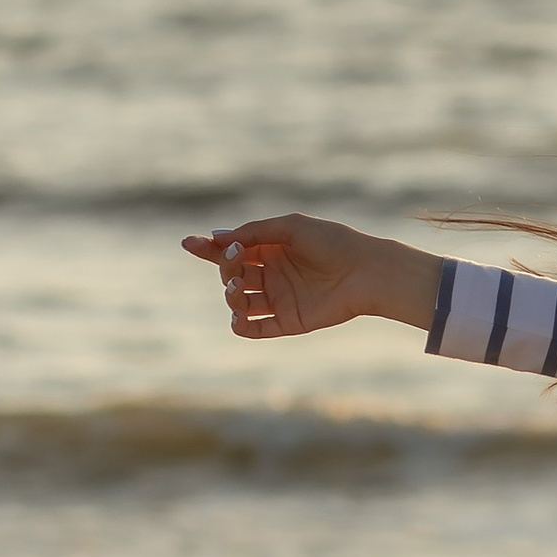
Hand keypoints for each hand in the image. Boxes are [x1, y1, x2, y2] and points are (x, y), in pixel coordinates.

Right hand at [180, 214, 440, 334]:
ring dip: (230, 297)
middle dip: (225, 268)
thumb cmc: (333, 243)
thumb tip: (216, 237)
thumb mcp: (291, 228)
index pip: (230, 250)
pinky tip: (240, 318)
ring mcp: (277, 299)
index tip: (189, 243)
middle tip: (236, 262)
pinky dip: (242, 326)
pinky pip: (255, 329)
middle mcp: (270, 274)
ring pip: (238, 302)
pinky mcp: (287, 322)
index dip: (208, 248)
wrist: (367, 272)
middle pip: (230, 274)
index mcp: (269, 249)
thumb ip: (254, 232)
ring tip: (238, 289)